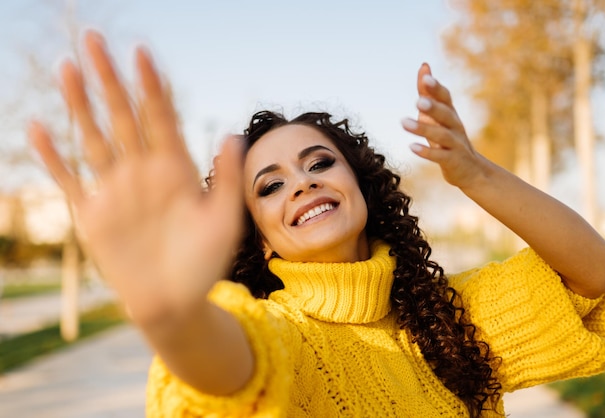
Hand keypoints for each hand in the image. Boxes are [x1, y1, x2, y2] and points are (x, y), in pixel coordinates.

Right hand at [28, 31, 244, 324]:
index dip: (151, 85)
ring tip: (67, 67)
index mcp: (177, 169)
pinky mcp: (93, 214)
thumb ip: (227, 178)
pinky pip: (69, 179)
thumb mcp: (225, 220)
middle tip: (93, 38)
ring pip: (94, 138)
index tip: (142, 52)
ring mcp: (116, 190)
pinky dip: (53, 156)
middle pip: (123, 116)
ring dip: (80, 105)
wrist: (175, 303)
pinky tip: (38, 125)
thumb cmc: (206, 263)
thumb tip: (235, 134)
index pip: (161, 116)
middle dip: (109, 79)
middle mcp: (143, 172)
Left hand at [401, 63, 485, 189]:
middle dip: (433, 107)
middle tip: (418, 101)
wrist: (471, 170)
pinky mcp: (453, 161)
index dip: (436, 88)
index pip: (446, 98)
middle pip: (446, 114)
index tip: (426, 77)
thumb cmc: (449, 140)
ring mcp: (456, 144)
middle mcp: (455, 127)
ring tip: (404, 123)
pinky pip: (440, 156)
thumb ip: (428, 93)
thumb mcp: (439, 116)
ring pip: (441, 135)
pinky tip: (412, 147)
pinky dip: (427, 152)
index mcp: (451, 114)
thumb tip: (424, 66)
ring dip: (423, 129)